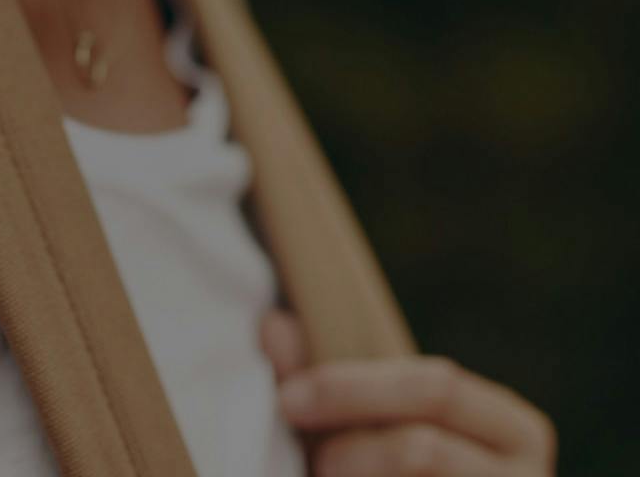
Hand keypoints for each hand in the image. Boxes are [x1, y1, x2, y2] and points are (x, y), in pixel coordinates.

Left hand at [260, 307, 556, 475]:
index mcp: (512, 428)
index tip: (287, 398)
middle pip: (426, 447)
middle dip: (353, 446)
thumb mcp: (384, 429)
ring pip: (420, 475)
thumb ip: (332, 384)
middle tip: (311, 455)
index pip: (437, 387)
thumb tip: (273, 325)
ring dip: (360, 476)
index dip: (354, 387)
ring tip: (325, 476)